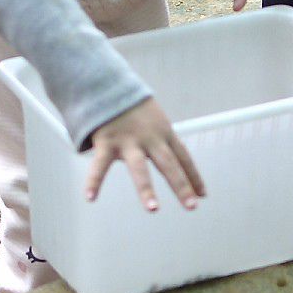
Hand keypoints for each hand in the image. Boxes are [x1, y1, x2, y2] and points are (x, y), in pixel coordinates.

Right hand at [83, 98, 203, 211]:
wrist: (108, 83)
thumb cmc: (132, 107)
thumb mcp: (154, 119)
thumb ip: (160, 140)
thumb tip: (170, 160)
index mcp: (164, 133)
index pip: (183, 157)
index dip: (193, 176)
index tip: (202, 195)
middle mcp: (150, 138)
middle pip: (169, 165)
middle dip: (181, 186)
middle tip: (191, 206)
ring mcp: (128, 141)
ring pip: (139, 168)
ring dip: (146, 189)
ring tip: (153, 209)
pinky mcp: (106, 141)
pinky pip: (100, 165)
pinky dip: (94, 181)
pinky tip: (90, 197)